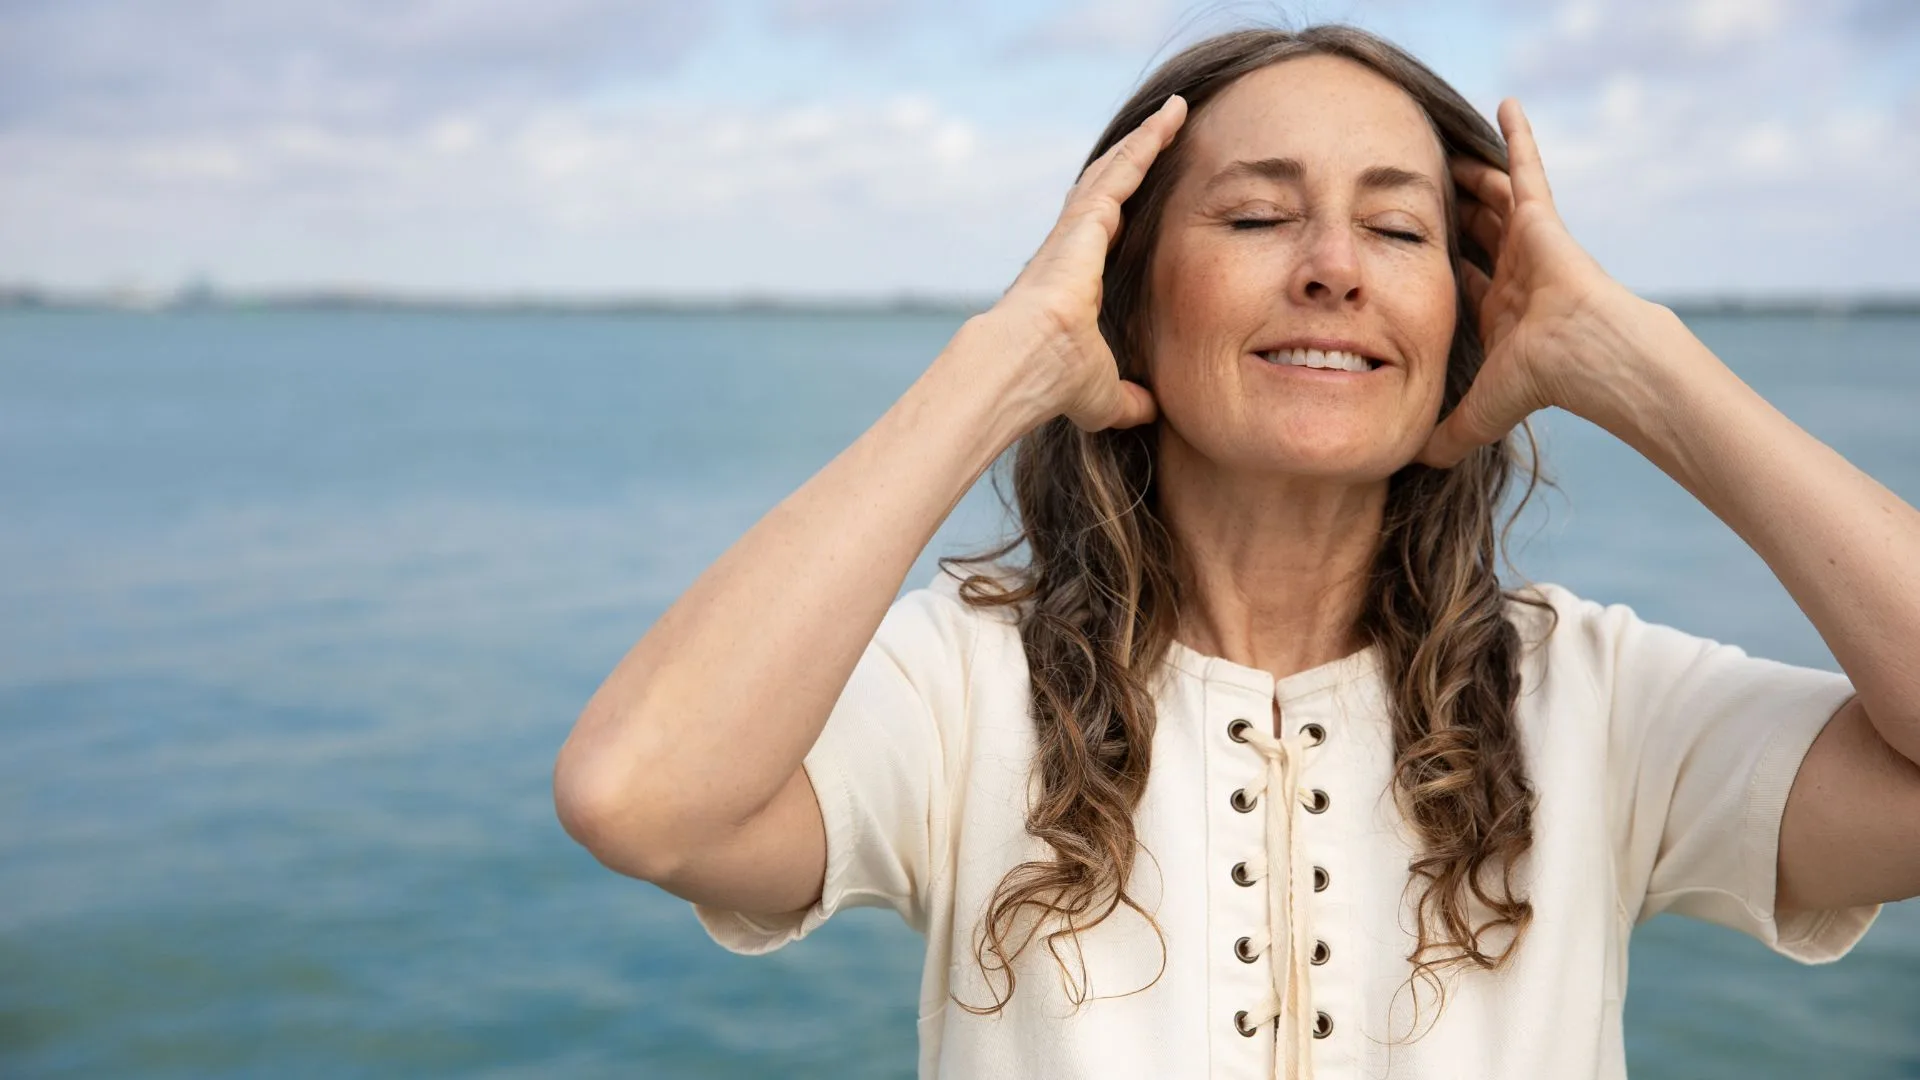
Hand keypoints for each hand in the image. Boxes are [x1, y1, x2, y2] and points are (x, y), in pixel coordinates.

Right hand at [983, 94, 1186, 431]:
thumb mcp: (1106, 395)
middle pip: (1111, 191)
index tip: (1148, 195)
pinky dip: (1148, 140)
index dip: (1128, 210)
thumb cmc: (1056, 382)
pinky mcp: (1085, 219)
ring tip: (1174, 112)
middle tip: (1164, 134)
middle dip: (1136, 161)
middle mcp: (1074, 248)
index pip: (1108, 235)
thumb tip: (1152, 410)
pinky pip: (1123, 168)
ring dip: (1145, 140)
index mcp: (1077, 282)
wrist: (1028, 365)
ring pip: (1116, 170)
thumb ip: (1130, 398)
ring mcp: (1077, 230)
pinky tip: (1171, 118)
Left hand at [1418, 99, 1644, 467]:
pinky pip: (1525, 168)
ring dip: (1470, 174)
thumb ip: (1447, 435)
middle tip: (1420, 186)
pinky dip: (1516, 137)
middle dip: (1451, 211)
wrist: (1589, 358)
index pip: (1465, 277)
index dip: (1439, 261)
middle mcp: (1515, 274)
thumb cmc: (1542, 384)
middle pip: (1476, 232)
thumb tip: (1412, 463)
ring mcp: (1530, 243)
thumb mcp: (1479, 412)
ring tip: (1442, 147)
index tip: (1411, 247)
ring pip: (1494, 198)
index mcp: (1502, 313)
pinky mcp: (1542, 218)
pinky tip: (1503, 104)